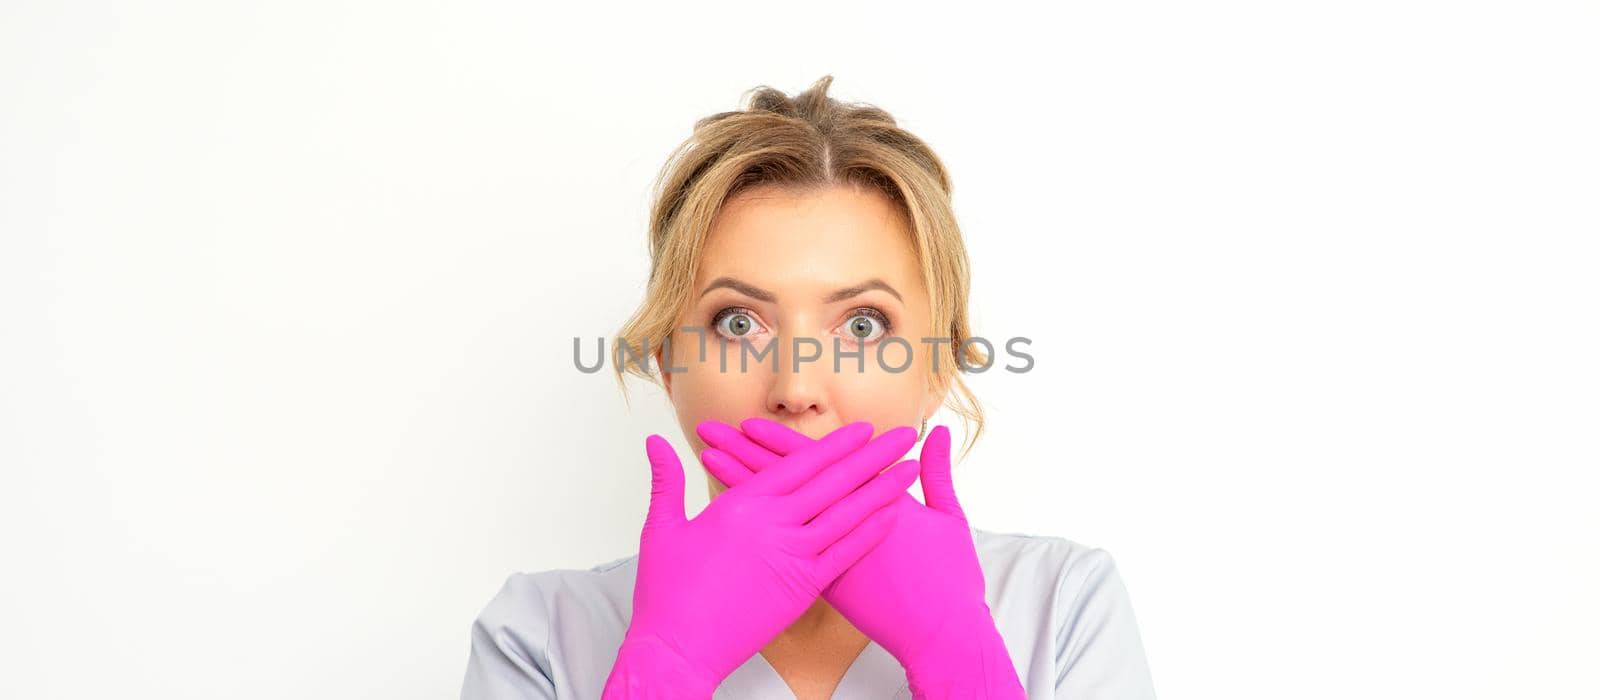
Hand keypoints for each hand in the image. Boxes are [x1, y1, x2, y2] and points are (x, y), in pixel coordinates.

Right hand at [602, 422, 920, 698]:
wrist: (677, 649)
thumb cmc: (666, 594)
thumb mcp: (662, 528)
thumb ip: (667, 480)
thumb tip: (655, 442)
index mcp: (741, 505)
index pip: (797, 463)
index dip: (834, 444)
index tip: (861, 429)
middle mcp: (773, 524)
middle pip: (834, 480)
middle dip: (872, 455)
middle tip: (901, 435)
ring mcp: (792, 555)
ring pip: (847, 512)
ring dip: (882, 488)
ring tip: (911, 469)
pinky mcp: (804, 587)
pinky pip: (845, 553)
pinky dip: (871, 532)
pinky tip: (893, 517)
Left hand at [696, 419, 1024, 699]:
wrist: (943, 634)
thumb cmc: (950, 579)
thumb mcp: (948, 519)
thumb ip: (939, 474)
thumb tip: (937, 436)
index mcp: (866, 500)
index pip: (812, 463)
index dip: (778, 441)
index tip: (747, 422)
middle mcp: (837, 525)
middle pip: (778, 481)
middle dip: (743, 452)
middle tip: (709, 430)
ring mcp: (824, 557)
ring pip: (770, 514)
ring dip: (738, 486)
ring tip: (707, 462)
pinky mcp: (820, 586)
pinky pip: (774, 554)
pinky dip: (751, 534)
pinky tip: (728, 520)